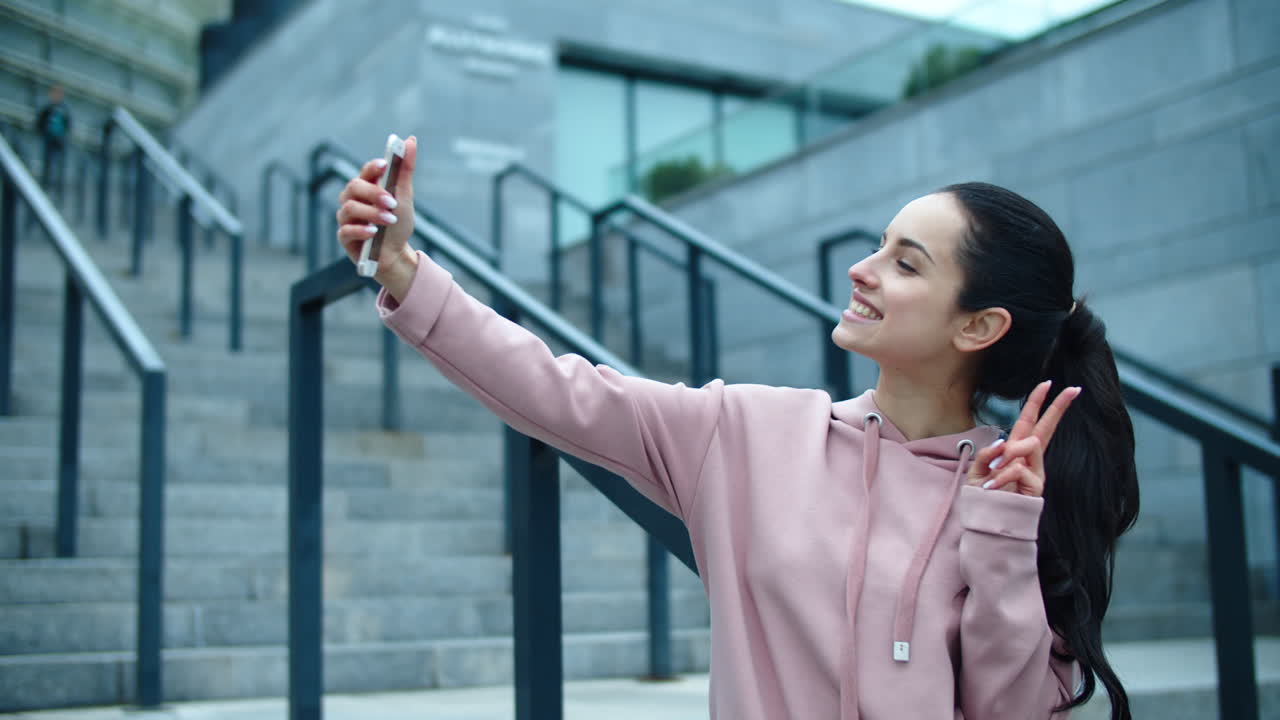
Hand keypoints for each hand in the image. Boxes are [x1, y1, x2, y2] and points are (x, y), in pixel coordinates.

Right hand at [336, 135, 418, 298]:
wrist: (395, 255)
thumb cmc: (397, 224)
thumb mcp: (404, 197)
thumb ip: (405, 169)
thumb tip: (411, 139)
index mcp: (367, 187)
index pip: (365, 171)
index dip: (373, 166)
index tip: (385, 164)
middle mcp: (352, 200)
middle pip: (354, 187)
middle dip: (374, 193)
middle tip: (392, 202)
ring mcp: (346, 218)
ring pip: (350, 208)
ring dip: (372, 213)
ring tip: (390, 220)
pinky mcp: (344, 237)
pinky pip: (346, 230)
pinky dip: (361, 230)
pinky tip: (373, 232)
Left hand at [965, 381, 1080, 496]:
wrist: (988, 523)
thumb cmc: (983, 498)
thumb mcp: (977, 471)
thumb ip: (987, 454)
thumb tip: (1004, 441)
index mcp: (1014, 451)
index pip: (1029, 422)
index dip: (1037, 402)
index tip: (1048, 383)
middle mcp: (1029, 459)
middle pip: (1046, 427)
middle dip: (1058, 407)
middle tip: (1073, 388)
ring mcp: (1035, 472)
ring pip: (1029, 444)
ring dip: (1008, 454)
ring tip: (992, 471)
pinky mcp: (1036, 487)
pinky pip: (1018, 468)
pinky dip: (1002, 474)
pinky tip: (992, 487)